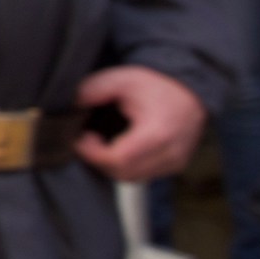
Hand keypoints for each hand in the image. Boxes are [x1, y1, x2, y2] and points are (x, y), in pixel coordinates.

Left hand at [76, 66, 205, 181]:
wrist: (188, 91)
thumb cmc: (154, 85)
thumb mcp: (120, 79)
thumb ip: (92, 91)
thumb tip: (71, 106)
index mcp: (158, 132)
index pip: (119, 159)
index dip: (93, 153)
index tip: (80, 138)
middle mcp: (171, 153)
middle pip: (124, 174)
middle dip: (97, 160)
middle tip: (87, 139)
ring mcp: (175, 164)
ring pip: (132, 179)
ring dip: (110, 165)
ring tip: (100, 141)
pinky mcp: (174, 167)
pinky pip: (143, 176)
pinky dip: (124, 166)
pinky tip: (116, 147)